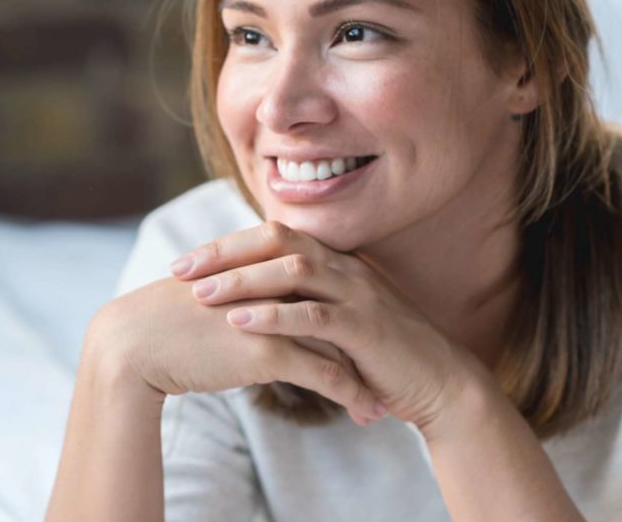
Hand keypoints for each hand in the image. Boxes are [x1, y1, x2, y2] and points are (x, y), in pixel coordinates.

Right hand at [85, 276, 386, 422]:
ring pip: (339, 343)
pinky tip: (365, 408)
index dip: (347, 311)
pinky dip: (350, 392)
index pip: (322, 283)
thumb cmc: (168, 323)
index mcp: (263, 264)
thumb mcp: (215, 297)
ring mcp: (273, 313)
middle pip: (338, 307)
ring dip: (367, 372)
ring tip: (387, 397)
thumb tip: (266, 309)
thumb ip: (247, 294)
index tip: (369, 338)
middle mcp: (273, 283)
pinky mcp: (265, 348)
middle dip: (368, 342)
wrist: (132, 343)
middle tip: (391, 366)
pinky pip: (323, 372)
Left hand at [168, 221, 479, 430]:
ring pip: (292, 272)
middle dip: (225, 253)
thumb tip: (251, 307)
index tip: (186, 261)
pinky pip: (314, 315)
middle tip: (180, 269)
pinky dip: (274, 316)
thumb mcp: (339, 323)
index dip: (228, 245)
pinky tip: (239, 323)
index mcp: (337, 263)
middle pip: (278, 241)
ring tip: (201, 293)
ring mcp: (358, 295)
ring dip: (243, 280)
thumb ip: (304, 307)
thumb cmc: (384, 356)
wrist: (441, 384)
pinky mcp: (366, 328)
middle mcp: (346, 269)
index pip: (275, 237)